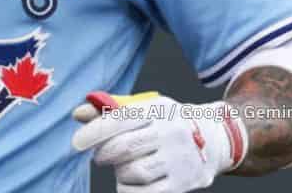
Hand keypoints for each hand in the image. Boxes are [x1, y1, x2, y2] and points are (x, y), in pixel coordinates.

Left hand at [72, 92, 245, 192]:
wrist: (215, 139)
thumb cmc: (166, 122)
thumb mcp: (144, 107)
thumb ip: (110, 109)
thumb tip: (77, 114)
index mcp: (157, 109)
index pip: (119, 119)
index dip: (94, 132)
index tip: (76, 143)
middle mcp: (170, 132)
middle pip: (124, 148)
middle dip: (104, 154)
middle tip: (101, 156)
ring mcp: (179, 159)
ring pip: (133, 172)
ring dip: (120, 173)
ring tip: (125, 167)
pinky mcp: (184, 183)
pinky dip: (129, 191)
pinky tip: (130, 184)